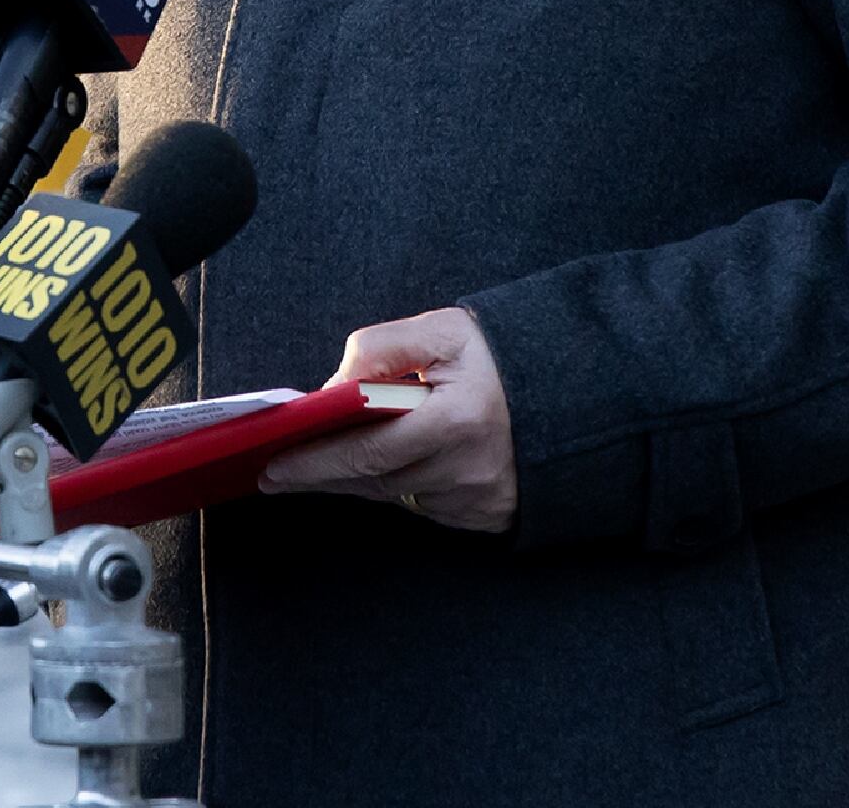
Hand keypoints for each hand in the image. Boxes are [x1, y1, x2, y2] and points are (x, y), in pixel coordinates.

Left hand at [258, 306, 517, 532]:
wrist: (574, 394)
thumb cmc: (501, 357)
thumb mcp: (446, 332)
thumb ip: (384, 346)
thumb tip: (335, 386)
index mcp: (459, 420)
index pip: (369, 450)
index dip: (317, 461)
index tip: (275, 464)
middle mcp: (468, 470)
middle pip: (374, 481)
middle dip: (319, 478)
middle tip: (274, 475)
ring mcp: (478, 500)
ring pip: (396, 495)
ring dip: (354, 482)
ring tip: (314, 467)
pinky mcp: (486, 517)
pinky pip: (425, 504)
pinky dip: (396, 486)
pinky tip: (374, 470)